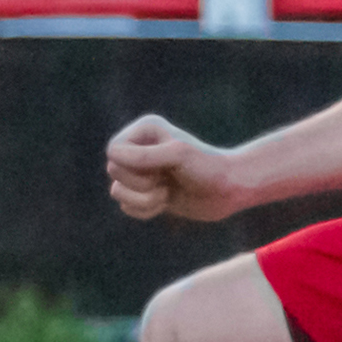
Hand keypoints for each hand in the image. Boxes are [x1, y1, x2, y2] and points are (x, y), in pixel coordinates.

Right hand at [106, 114, 241, 221]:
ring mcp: (142, 172)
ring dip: (142, 200)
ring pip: (117, 192)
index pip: (113, 150)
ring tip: (166, 193)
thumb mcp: (178, 156)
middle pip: (113, 171)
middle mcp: (140, 148)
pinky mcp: (146, 193)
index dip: (131, 166)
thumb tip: (112, 155)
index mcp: (146, 130)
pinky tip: (166, 202)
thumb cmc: (208, 167)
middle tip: (166, 180)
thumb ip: (145, 156)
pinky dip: (145, 210)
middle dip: (139, 184)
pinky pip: (127, 208)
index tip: (159, 168)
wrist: (229, 190)